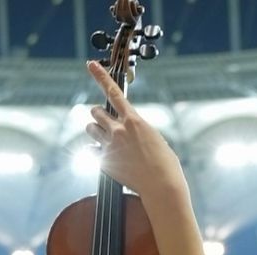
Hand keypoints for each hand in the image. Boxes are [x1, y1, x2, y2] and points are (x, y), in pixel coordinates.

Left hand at [85, 61, 186, 198]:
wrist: (162, 187)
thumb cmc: (166, 165)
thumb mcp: (156, 140)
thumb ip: (139, 131)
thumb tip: (129, 132)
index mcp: (134, 121)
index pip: (113, 92)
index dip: (100, 76)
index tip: (90, 64)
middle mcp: (119, 131)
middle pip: (96, 111)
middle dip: (99, 115)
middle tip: (106, 122)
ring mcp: (110, 146)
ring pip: (90, 128)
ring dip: (95, 130)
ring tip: (104, 138)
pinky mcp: (105, 162)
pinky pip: (91, 150)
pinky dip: (95, 150)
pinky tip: (107, 156)